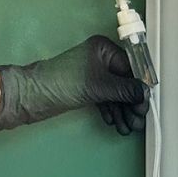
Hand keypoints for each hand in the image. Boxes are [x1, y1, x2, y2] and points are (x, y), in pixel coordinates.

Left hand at [0, 34, 147, 135]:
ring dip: (122, 111)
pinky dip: (111, 110)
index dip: (140, 88)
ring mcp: (93, 74)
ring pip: (115, 93)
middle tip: (137, 121)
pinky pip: (105, 98)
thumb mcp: (98, 86)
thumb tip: (145, 95)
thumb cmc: (62, 83)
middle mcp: (100, 59)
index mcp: (103, 49)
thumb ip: (125, 90)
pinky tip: (114, 122)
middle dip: (131, 103)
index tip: (146, 105)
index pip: (131, 68)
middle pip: (124, 82)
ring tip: (127, 127)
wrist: (31, 96)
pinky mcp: (86, 88)